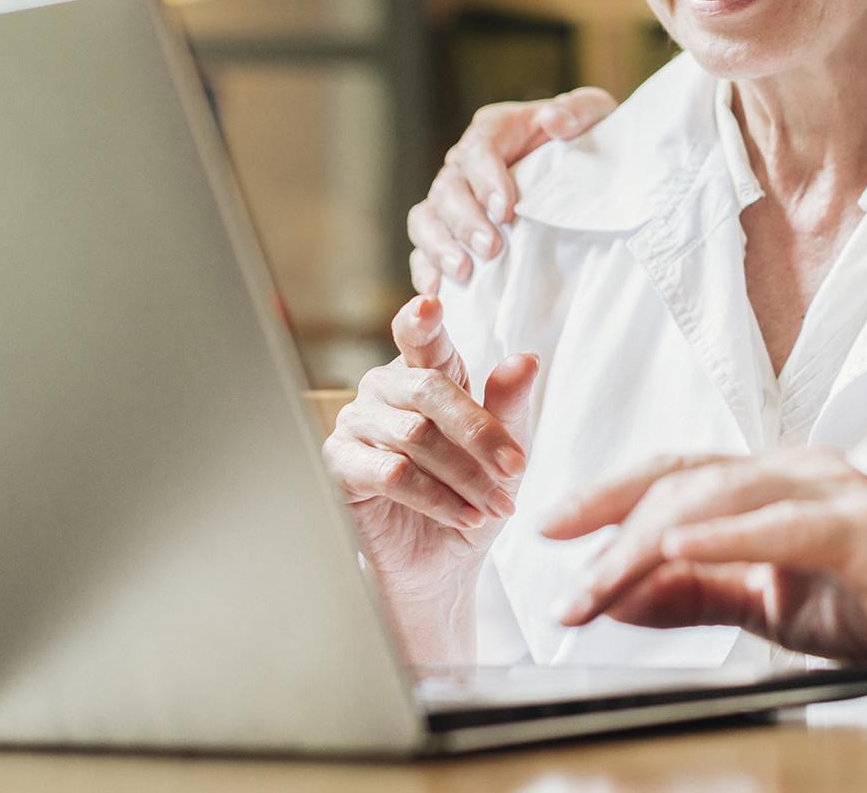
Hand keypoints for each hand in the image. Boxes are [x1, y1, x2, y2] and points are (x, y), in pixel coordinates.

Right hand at [322, 296, 537, 613]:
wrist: (444, 561)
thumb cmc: (472, 493)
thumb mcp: (505, 450)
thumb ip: (509, 404)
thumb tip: (525, 359)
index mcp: (427, 372)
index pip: (422, 336)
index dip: (422, 320)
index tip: (431, 305)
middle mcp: (386, 389)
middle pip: (430, 390)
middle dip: (481, 432)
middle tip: (517, 468)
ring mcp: (357, 423)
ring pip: (416, 437)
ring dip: (466, 476)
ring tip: (497, 505)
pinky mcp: (340, 465)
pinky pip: (392, 473)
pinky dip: (438, 497)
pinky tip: (465, 516)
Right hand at [406, 87, 618, 294]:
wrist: (587, 172)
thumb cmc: (586, 140)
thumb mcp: (594, 117)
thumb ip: (579, 111)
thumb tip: (555, 120)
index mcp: (496, 131)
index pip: (480, 148)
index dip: (486, 179)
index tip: (505, 209)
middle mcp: (466, 163)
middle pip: (449, 187)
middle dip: (467, 221)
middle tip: (491, 249)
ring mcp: (454, 197)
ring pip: (428, 217)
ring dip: (440, 245)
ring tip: (463, 272)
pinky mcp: (450, 229)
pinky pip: (423, 247)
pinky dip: (425, 267)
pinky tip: (436, 289)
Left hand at [538, 449, 866, 682]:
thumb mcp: (774, 602)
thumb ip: (701, 593)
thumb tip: (621, 595)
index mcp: (775, 480)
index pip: (675, 472)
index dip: (608, 494)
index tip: (549, 529)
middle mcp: (798, 469)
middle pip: (685, 478)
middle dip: (612, 527)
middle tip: (564, 582)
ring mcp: (833, 491)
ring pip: (721, 495)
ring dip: (649, 541)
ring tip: (601, 580)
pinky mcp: (864, 528)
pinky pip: (783, 525)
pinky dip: (727, 534)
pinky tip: (680, 546)